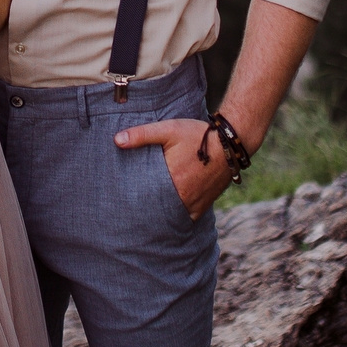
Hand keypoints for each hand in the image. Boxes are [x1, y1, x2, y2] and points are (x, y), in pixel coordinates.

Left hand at [114, 117, 233, 219]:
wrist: (230, 144)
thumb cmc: (199, 135)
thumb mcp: (169, 129)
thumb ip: (142, 135)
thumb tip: (116, 140)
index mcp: (170, 180)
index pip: (144, 197)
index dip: (132, 200)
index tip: (121, 202)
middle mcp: (182, 196)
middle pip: (157, 209)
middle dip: (145, 210)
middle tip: (130, 212)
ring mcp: (193, 203)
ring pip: (171, 216)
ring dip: (161, 215)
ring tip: (147, 215)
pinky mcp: (203, 205)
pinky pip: (186, 218)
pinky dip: (177, 217)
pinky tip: (168, 215)